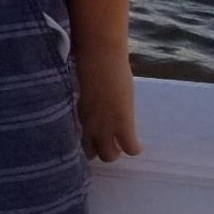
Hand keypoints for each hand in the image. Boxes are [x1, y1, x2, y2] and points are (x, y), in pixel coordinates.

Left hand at [74, 41, 139, 162]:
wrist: (100, 56)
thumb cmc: (88, 64)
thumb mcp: (82, 90)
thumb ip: (85, 103)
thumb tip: (90, 105)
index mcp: (77, 115)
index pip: (78, 142)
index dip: (88, 144)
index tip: (93, 142)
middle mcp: (87, 125)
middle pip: (92, 154)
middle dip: (101, 151)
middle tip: (110, 144)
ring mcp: (104, 126)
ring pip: (109, 156)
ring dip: (116, 152)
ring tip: (123, 144)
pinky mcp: (122, 124)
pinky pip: (130, 148)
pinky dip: (135, 148)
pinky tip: (137, 145)